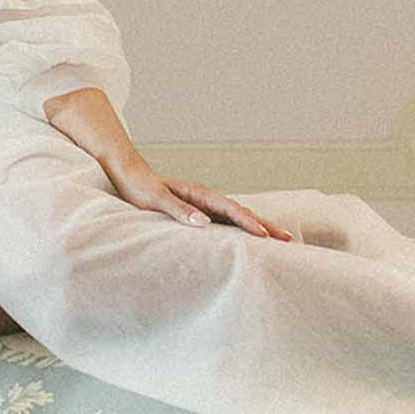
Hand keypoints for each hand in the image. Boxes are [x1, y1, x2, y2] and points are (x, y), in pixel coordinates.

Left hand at [101, 153, 294, 240]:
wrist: (127, 173)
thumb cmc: (139, 187)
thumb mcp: (156, 199)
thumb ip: (178, 210)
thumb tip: (204, 223)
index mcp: (199, 194)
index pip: (230, 209)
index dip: (248, 223)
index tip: (264, 235)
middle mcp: (205, 198)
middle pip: (240, 212)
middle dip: (263, 225)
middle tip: (287, 239)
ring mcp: (203, 204)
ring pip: (235, 217)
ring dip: (255, 227)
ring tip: (276, 240)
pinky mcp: (197, 211)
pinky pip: (223, 222)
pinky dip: (239, 229)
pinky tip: (246, 239)